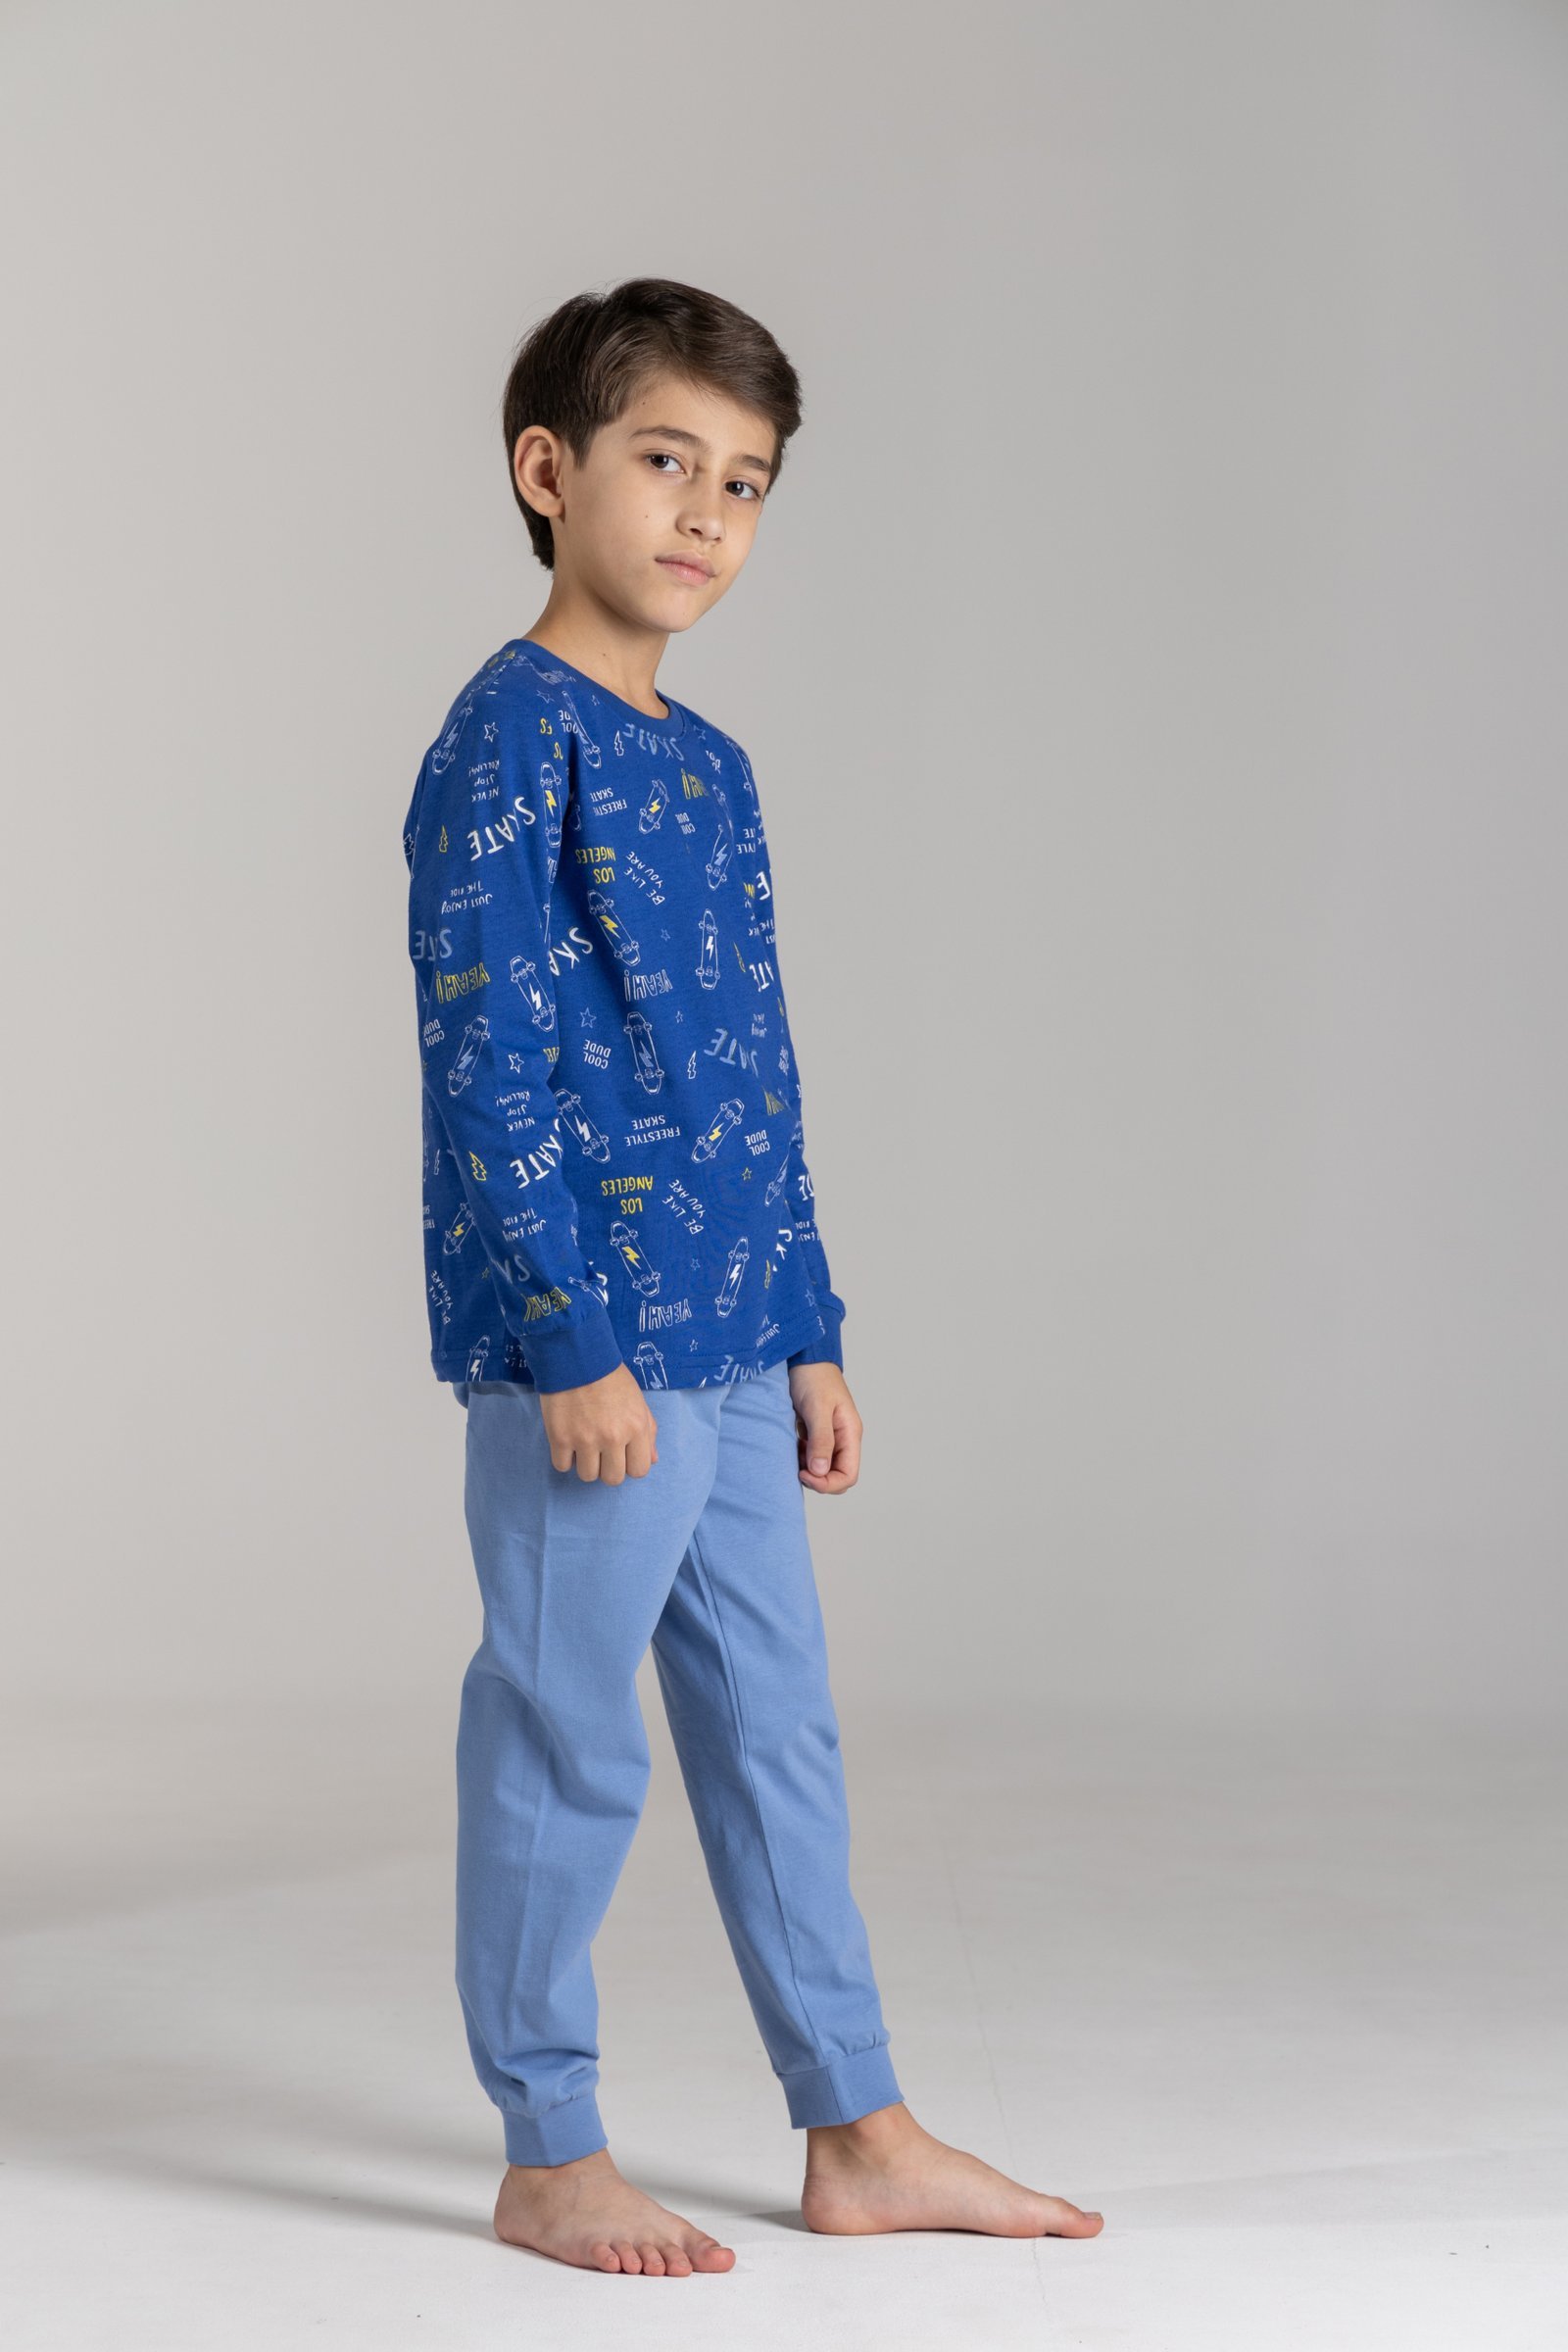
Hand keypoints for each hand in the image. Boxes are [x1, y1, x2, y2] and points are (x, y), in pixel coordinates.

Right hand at [538, 1363, 658, 1482]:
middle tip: (601, 1450)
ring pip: (587, 1476)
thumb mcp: (638, 1400)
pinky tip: (567, 1441)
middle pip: (613, 1479)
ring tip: (583, 1444)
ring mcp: (585, 1440)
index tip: (621, 1453)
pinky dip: (564, 1457)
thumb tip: (652, 1460)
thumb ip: (648, 1431)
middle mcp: (613, 1438)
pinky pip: (562, 1466)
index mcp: (636, 1428)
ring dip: (586, 1464)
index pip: (639, 1471)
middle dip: (608, 1467)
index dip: (630, 1464)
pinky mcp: (560, 1438)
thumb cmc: (610, 1376)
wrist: (576, 1357)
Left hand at [787, 1363, 861, 1493]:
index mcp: (850, 1434)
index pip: (848, 1475)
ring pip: (823, 1468)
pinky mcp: (816, 1433)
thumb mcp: (818, 1408)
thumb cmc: (814, 1377)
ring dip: (808, 1469)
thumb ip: (821, 1440)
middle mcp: (843, 1439)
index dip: (827, 1483)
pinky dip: (802, 1459)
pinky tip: (792, 1448)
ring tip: (793, 1456)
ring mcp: (830, 1437)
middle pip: (837, 1475)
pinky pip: (812, 1457)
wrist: (805, 1358)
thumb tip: (820, 1470)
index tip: (804, 1473)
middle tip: (796, 1468)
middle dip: (818, 1479)